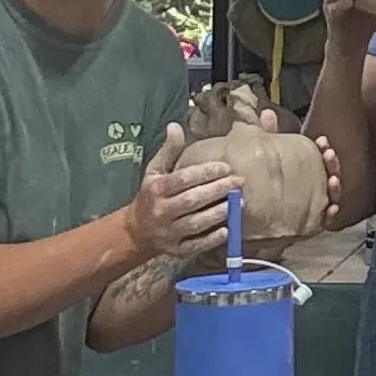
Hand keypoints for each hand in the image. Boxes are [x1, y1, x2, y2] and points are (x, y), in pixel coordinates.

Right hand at [127, 124, 236, 261]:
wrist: (137, 231)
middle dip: (216, 191)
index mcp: (156, 188)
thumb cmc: (152, 196)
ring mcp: (168, 232)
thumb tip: (175, 126)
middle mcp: (161, 210)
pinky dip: (211, 239)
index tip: (226, 167)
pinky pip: (195, 245)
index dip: (205, 173)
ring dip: (217, 213)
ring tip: (239, 203)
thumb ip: (168, 151)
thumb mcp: (154, 171)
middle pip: (191, 201)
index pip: (182, 179)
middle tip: (239, 182)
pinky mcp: (176, 250)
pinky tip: (228, 230)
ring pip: (195, 223)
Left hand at [254, 109, 345, 232]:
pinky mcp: (311, 224)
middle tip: (328, 154)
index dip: (323, 150)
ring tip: (333, 180)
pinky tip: (331, 208)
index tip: (322, 141)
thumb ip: (268, 134)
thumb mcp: (265, 154)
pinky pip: (326, 220)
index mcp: (304, 169)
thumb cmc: (261, 182)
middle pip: (329, 175)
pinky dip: (331, 214)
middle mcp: (313, 186)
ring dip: (335, 187)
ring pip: (332, 195)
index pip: (319, 158)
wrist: (251, 218)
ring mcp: (315, 204)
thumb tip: (267, 112)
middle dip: (332, 165)